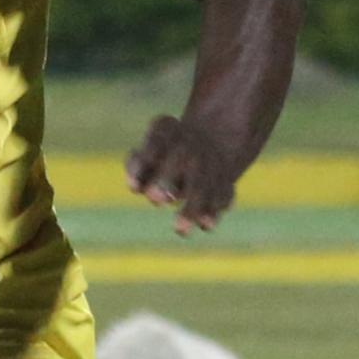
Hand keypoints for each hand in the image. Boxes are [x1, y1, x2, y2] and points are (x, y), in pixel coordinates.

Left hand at [127, 113, 244, 234]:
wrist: (209, 140)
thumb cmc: (162, 151)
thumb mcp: (146, 151)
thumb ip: (137, 165)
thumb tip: (137, 187)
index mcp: (168, 129)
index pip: (155, 141)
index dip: (143, 162)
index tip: (133, 187)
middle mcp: (191, 144)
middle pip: (180, 159)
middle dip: (166, 180)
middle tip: (155, 199)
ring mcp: (211, 162)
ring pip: (201, 185)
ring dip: (191, 207)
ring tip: (180, 230)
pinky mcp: (225, 181)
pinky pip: (222, 195)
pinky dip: (214, 209)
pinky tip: (206, 224)